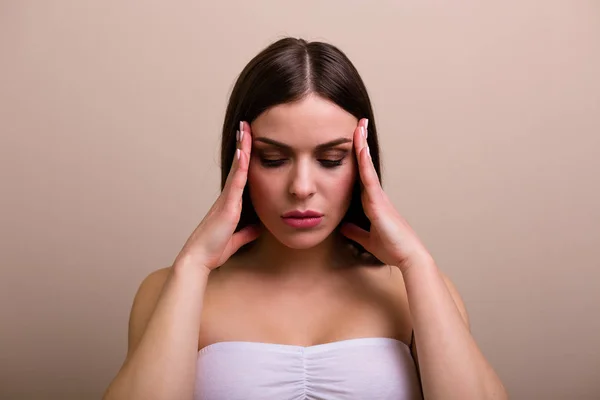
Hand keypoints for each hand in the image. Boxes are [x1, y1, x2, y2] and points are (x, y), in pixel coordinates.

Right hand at [173, 121, 260, 273]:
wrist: (199, 259)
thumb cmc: (214, 250)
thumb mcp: (236, 239)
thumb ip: (246, 232)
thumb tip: (258, 228)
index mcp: (230, 203)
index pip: (240, 175)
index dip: (244, 157)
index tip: (248, 140)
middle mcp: (227, 197)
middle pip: (238, 165)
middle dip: (242, 144)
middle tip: (246, 125)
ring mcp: (226, 199)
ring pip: (237, 168)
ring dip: (242, 148)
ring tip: (245, 129)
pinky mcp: (227, 205)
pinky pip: (236, 181)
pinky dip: (241, 166)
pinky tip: (244, 152)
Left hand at [339, 119, 432, 273]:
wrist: (407, 256)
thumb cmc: (392, 247)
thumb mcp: (367, 239)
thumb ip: (355, 232)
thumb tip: (343, 226)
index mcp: (371, 202)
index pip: (360, 175)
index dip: (356, 158)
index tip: (354, 140)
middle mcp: (375, 195)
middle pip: (364, 164)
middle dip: (361, 143)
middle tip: (358, 123)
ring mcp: (378, 196)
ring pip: (367, 166)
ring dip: (362, 146)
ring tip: (359, 126)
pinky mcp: (378, 202)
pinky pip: (369, 179)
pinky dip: (364, 163)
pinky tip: (360, 149)